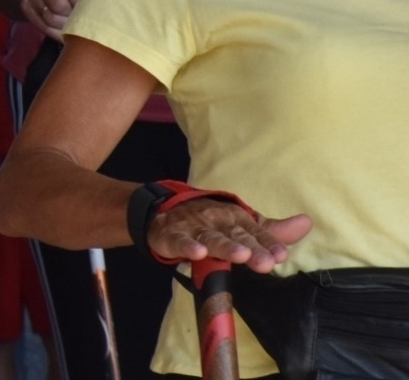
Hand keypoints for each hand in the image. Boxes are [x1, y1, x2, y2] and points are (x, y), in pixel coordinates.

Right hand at [19, 0, 90, 39]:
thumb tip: (95, 6)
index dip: (79, 2)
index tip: (86, 7)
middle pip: (58, 5)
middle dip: (72, 15)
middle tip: (79, 17)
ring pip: (49, 18)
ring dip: (64, 26)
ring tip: (72, 24)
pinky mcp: (25, 6)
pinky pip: (41, 25)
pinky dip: (55, 32)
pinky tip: (63, 30)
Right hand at [147, 197, 311, 272]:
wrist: (168, 212)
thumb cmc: (213, 222)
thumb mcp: (242, 225)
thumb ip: (272, 230)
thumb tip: (307, 223)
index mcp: (237, 219)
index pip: (256, 232)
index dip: (268, 243)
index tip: (281, 255)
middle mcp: (218, 221)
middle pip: (237, 236)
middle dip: (252, 249)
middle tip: (266, 263)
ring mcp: (196, 228)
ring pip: (212, 238)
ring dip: (226, 247)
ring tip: (240, 256)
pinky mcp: (173, 236)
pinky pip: (181, 241)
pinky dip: (188, 246)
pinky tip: (197, 253)